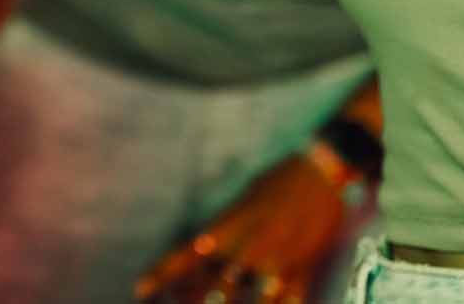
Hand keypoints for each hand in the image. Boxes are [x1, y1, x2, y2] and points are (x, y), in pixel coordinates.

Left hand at [133, 152, 348, 303]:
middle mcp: (249, 247)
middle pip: (214, 289)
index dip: (162, 275)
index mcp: (230, 225)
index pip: (187, 255)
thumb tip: (202, 254)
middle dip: (195, 302)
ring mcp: (277, 263)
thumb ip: (224, 231)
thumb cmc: (278, 182)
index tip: (141, 290)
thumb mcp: (243, 201)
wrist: (323, 173)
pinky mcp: (303, 272)